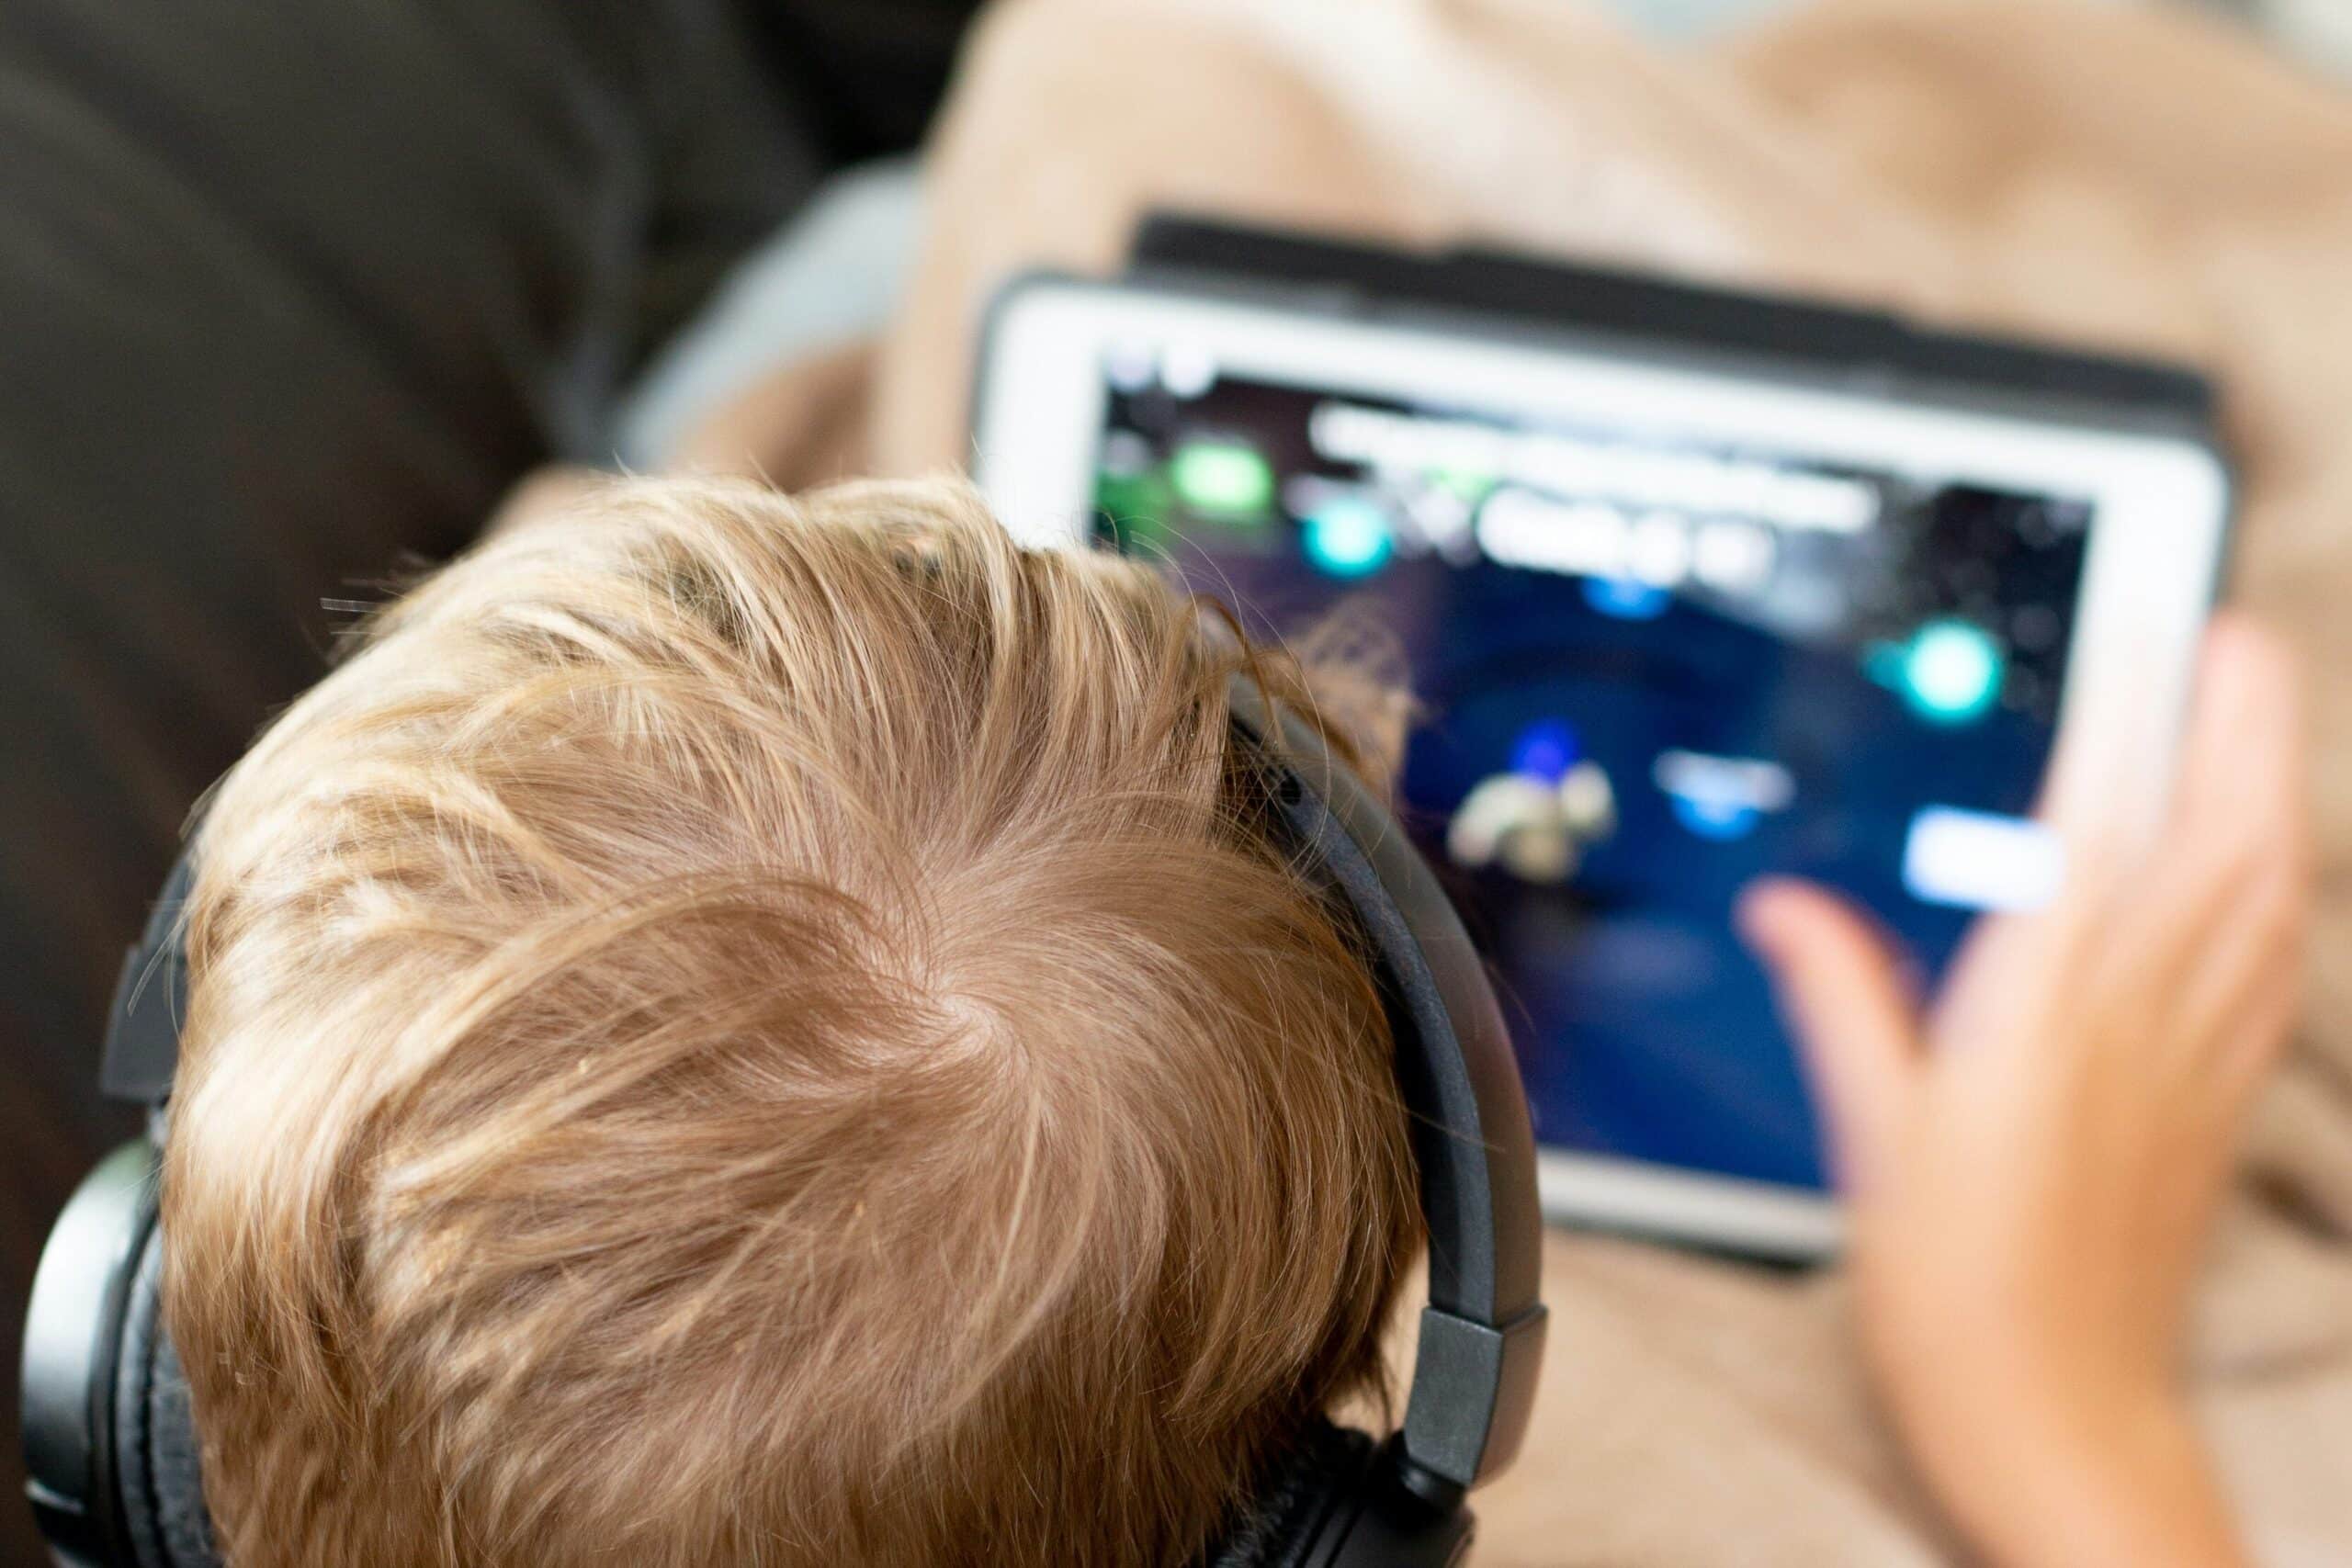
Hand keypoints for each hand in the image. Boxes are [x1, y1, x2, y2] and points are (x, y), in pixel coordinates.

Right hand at [1738, 614, 2309, 1567]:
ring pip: (2268, 888)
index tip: (2141, 616)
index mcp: (2042, 1009)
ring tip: (2258, 705)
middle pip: (2226, 833)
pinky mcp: (2219, 1100)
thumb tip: (1790, 908)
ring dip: (2274, 782)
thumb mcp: (1868, 1131)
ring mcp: (2197, 1056)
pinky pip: (2271, 961)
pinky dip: (2278, 881)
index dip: (2128, 705)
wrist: (2057, 1411)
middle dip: (2240, 718)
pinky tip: (2270, 855)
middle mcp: (2140, 1017)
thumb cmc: (1956, 1286)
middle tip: (2230, 628)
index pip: (2101, 819)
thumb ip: (1839, 996)